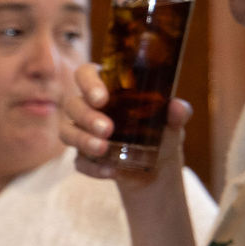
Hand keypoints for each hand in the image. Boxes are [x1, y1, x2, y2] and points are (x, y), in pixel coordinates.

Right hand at [62, 63, 193, 185]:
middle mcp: (89, 107)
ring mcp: (82, 132)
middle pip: (73, 104)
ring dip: (83, 140)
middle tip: (108, 129)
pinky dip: (93, 167)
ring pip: (67, 132)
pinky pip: (78, 162)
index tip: (102, 98)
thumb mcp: (172, 121)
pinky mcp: (83, 156)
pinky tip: (110, 171)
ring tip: (103, 150)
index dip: (88, 83)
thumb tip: (177, 107)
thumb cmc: (160, 131)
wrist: (157, 165)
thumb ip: (177, 113)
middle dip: (86, 117)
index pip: (86, 74)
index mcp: (108, 87)